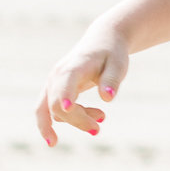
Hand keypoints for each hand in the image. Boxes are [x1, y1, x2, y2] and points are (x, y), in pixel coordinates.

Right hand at [36, 31, 130, 146]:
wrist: (103, 41)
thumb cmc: (112, 54)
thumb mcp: (118, 65)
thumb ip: (112, 80)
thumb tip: (107, 98)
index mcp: (74, 67)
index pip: (65, 83)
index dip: (65, 96)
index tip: (68, 108)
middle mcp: (58, 75)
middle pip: (57, 105)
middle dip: (77, 120)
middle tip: (98, 129)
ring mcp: (53, 83)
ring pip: (53, 111)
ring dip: (76, 120)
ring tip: (102, 117)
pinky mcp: (54, 90)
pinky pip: (50, 111)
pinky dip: (69, 119)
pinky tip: (94, 119)